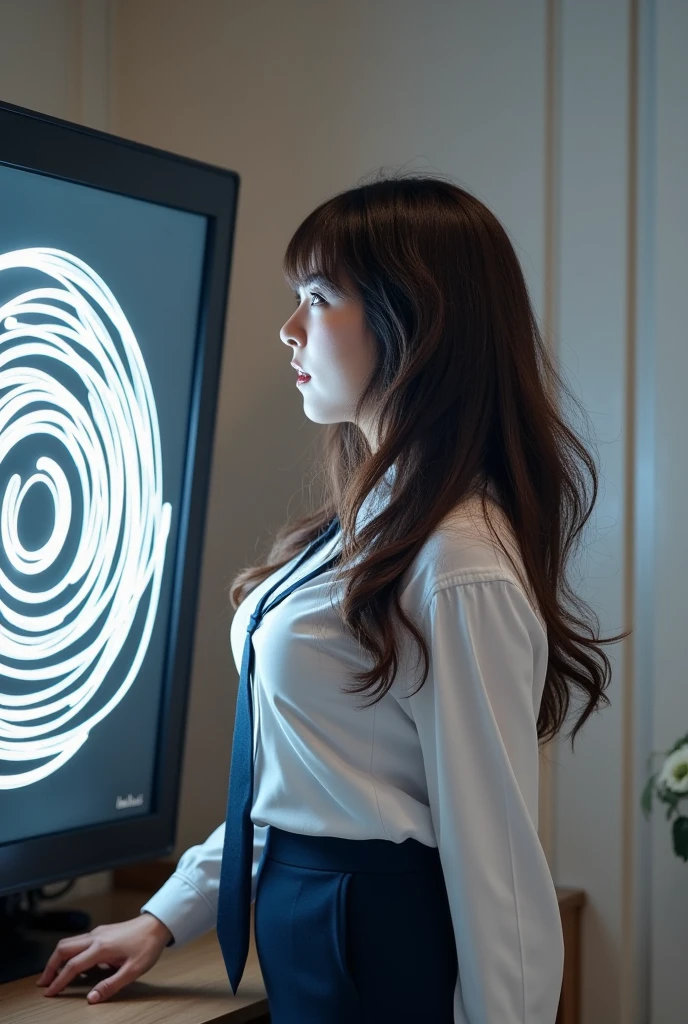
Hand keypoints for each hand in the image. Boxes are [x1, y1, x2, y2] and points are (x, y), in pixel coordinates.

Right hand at [36, 912, 172, 1002]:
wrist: (158, 924)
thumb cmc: (147, 945)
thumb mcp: (133, 970)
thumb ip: (111, 985)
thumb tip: (92, 998)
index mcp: (101, 948)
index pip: (73, 966)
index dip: (59, 981)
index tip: (50, 992)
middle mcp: (96, 937)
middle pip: (63, 948)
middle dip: (51, 966)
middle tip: (44, 983)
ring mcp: (98, 932)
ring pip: (69, 942)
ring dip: (59, 958)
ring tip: (54, 975)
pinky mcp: (102, 932)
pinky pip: (79, 941)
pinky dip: (70, 953)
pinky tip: (75, 965)